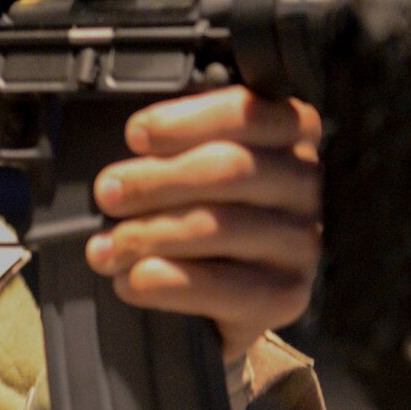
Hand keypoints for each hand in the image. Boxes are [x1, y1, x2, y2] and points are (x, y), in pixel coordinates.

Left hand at [86, 87, 322, 360]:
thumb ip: (179, 140)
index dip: (184, 122)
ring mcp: (302, 242)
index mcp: (291, 131)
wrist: (230, 289)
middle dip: (154, 181)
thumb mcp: (198, 157)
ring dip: (147, 235)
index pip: (245, 113)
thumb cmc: (206, 205)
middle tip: (107, 194)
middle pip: (228, 169)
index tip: (135, 135)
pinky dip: (165, 284)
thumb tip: (136, 139)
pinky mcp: (287, 296)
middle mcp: (305, 184)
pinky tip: (130, 281)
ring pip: (219, 227)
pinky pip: (221, 288)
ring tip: (105, 248)